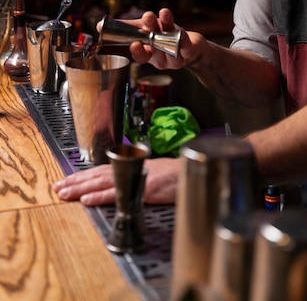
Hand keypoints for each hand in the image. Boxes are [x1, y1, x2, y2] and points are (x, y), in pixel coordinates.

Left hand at [53, 157, 179, 205]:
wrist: (191, 173)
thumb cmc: (174, 175)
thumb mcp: (149, 172)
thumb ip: (133, 175)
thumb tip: (117, 182)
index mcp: (131, 165)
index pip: (102, 170)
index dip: (83, 175)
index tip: (66, 180)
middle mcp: (130, 168)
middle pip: (97, 174)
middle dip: (76, 181)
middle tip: (58, 187)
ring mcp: (136, 178)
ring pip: (103, 182)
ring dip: (82, 188)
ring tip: (65, 193)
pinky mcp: (143, 189)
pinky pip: (119, 193)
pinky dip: (102, 195)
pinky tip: (88, 200)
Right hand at [122, 8, 203, 70]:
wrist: (192, 46)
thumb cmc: (165, 37)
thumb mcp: (146, 31)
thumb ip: (128, 27)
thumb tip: (101, 25)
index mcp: (149, 54)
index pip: (141, 56)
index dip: (137, 51)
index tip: (134, 43)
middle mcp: (161, 58)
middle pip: (155, 47)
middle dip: (151, 31)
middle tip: (148, 17)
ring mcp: (175, 57)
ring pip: (169, 44)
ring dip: (166, 28)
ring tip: (164, 14)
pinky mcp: (189, 52)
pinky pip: (185, 45)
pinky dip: (182, 36)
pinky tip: (180, 29)